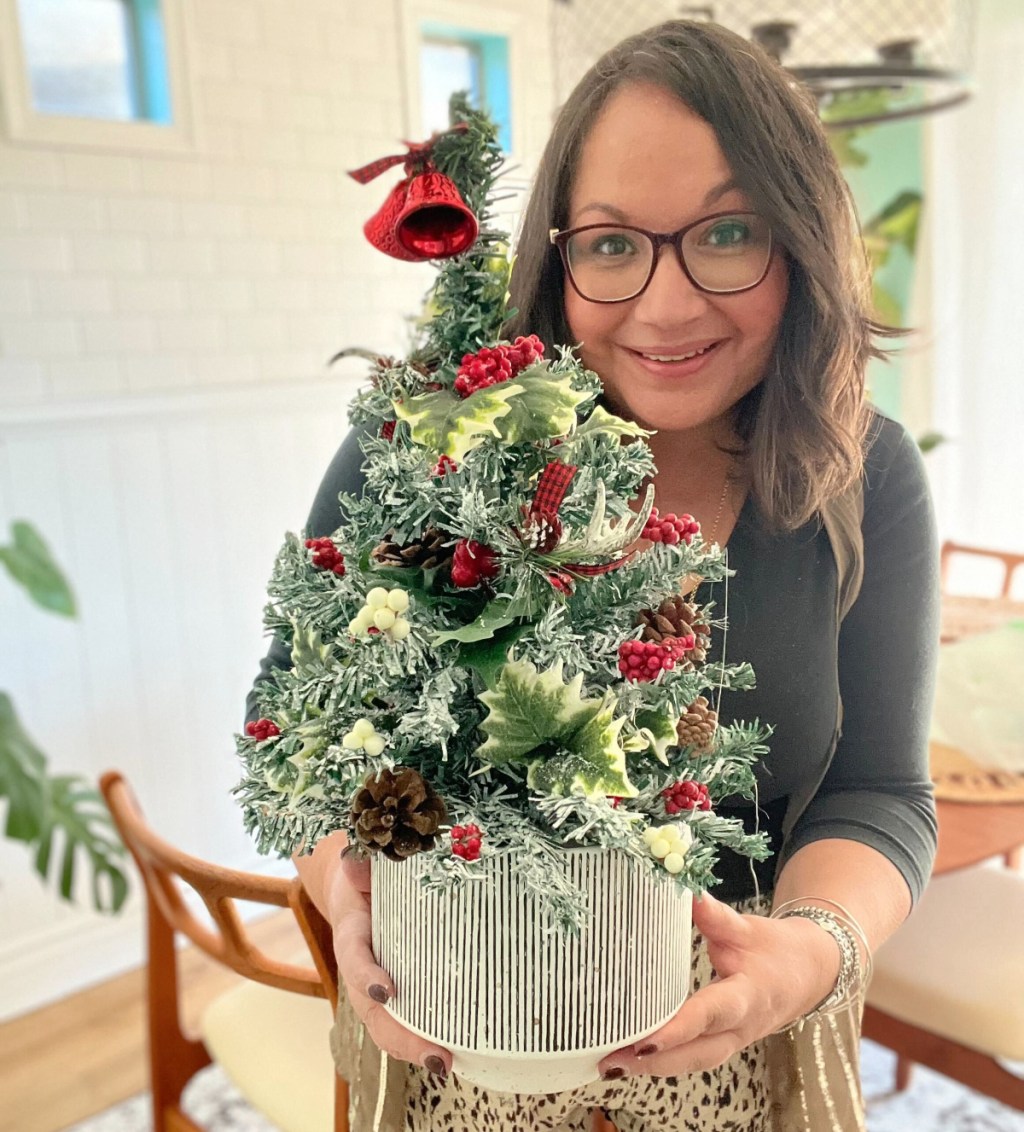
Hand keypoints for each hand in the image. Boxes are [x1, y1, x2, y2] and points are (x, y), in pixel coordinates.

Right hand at [330, 849, 451, 1078]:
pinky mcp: (399, 992)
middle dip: (401, 1037)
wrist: (356, 893)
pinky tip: (456, 1052)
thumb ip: (360, 864)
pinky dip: (425, 1039)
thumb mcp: (360, 866)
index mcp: (352, 936)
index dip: (367, 977)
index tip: (387, 990)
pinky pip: (407, 1020)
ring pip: (389, 1027)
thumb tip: (357, 860)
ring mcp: (378, 987)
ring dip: (415, 1048)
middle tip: (435, 1055)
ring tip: (446, 1064)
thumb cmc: (363, 879)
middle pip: (373, 1013)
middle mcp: (363, 970)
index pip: (354, 958)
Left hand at [598, 892, 839, 1079]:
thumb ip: (716, 917)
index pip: (709, 1015)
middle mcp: (740, 1028)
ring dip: (653, 1067)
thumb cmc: (776, 950)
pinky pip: (692, 1059)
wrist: (809, 974)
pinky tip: (632, 1058)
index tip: (643, 1039)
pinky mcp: (724, 1043)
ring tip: (611, 1064)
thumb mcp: (749, 929)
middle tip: (611, 1060)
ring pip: (693, 1063)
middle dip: (653, 1061)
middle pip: (696, 1053)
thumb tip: (687, 892)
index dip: (676, 1029)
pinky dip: (663, 1062)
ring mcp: (733, 1041)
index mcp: (748, 997)